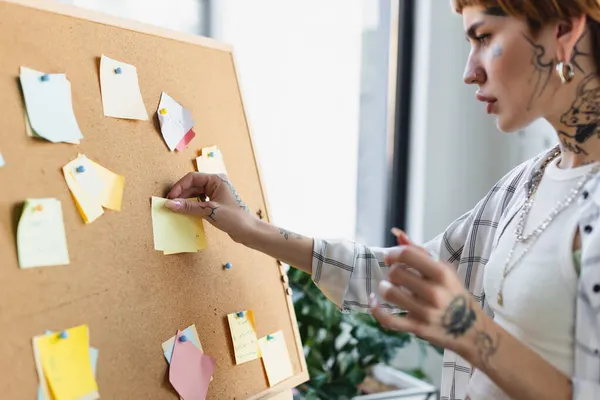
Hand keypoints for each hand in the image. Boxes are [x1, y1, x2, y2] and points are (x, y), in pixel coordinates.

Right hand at [165, 172, 256, 242]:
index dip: (179, 187)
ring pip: (196, 193)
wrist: (248, 231)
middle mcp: (216, 183)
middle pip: (193, 185)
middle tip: (170, 205)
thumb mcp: (209, 211)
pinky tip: (187, 212)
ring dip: (186, 200)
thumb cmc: (234, 218)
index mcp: (216, 179)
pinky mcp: (216, 202)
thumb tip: (170, 204)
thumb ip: (189, 207)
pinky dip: (192, 205)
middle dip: (181, 194)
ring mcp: (216, 192)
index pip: (192, 178)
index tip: (170, 197)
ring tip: (176, 209)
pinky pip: (200, 200)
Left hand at [370, 231, 484, 357]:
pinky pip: (388, 319)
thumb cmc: (453, 294)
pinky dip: (376, 309)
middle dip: (391, 272)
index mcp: (442, 273)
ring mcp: (426, 312)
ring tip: (387, 287)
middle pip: (396, 273)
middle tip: (396, 276)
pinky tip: (374, 300)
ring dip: (384, 288)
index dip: (393, 253)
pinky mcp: (417, 328)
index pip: (408, 254)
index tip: (390, 258)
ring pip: (390, 293)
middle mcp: (435, 292)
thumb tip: (397, 233)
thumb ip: (419, 252)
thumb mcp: (443, 270)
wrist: (472, 330)